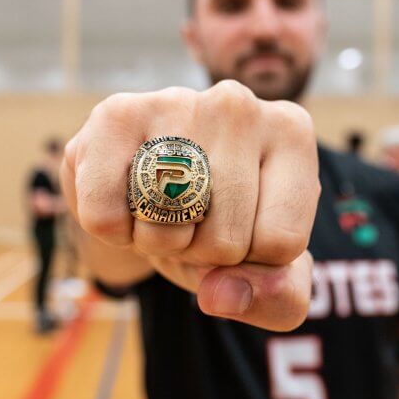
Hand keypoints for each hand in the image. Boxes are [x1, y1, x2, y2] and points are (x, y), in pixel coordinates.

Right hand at [63, 81, 319, 330]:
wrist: (147, 180)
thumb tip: (220, 295)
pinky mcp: (114, 114)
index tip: (242, 228)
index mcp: (292, 134)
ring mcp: (175, 102)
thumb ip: (279, 297)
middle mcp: (239, 105)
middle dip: (203, 253)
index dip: (253, 260)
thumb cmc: (219, 220)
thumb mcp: (268, 267)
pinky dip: (113, 232)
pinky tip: (126, 197)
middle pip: (226, 240)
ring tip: (160, 208)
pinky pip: (106, 217)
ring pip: (168, 230)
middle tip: (193, 220)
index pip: (280, 243)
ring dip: (156, 243)